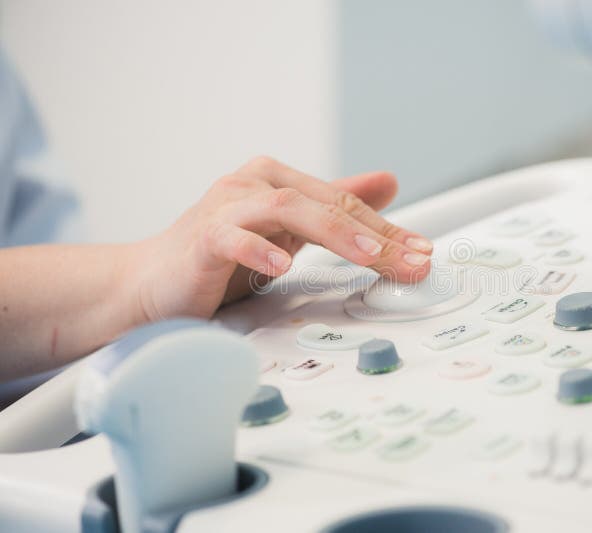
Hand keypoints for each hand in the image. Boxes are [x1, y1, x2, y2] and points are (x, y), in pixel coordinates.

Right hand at [133, 157, 433, 320]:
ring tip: (368, 256)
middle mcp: (253, 185)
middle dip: (375, 235)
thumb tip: (388, 181)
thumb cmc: (219, 256)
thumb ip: (335, 208)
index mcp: (278, 181)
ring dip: (333, 232)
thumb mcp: (289, 231)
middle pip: (325, 204)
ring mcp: (226, 208)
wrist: (150, 283)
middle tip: (412, 259)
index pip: (344, 203)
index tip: (423, 252)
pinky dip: (259, 250)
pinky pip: (231, 239)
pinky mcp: (200, 239)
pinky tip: (283, 266)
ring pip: (287, 209)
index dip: (388, 229)